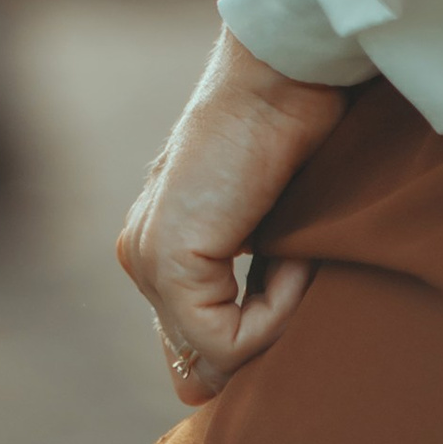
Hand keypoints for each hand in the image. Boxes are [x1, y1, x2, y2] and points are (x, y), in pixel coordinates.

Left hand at [116, 30, 351, 406]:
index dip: (252, 340)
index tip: (297, 284)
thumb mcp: (268, 223)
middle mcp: (141, 255)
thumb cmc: (292, 132)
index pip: (190, 349)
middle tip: (298, 284)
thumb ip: (251, 279)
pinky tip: (297, 255)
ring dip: (273, 323)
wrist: (282, 75)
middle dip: (256, 344)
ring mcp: (147, 259)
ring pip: (213, 361)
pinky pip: (227, 341)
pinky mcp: (169, 263)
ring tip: (301, 258)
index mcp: (159, 244)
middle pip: (195, 368)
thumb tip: (253, 358)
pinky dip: (278, 313)